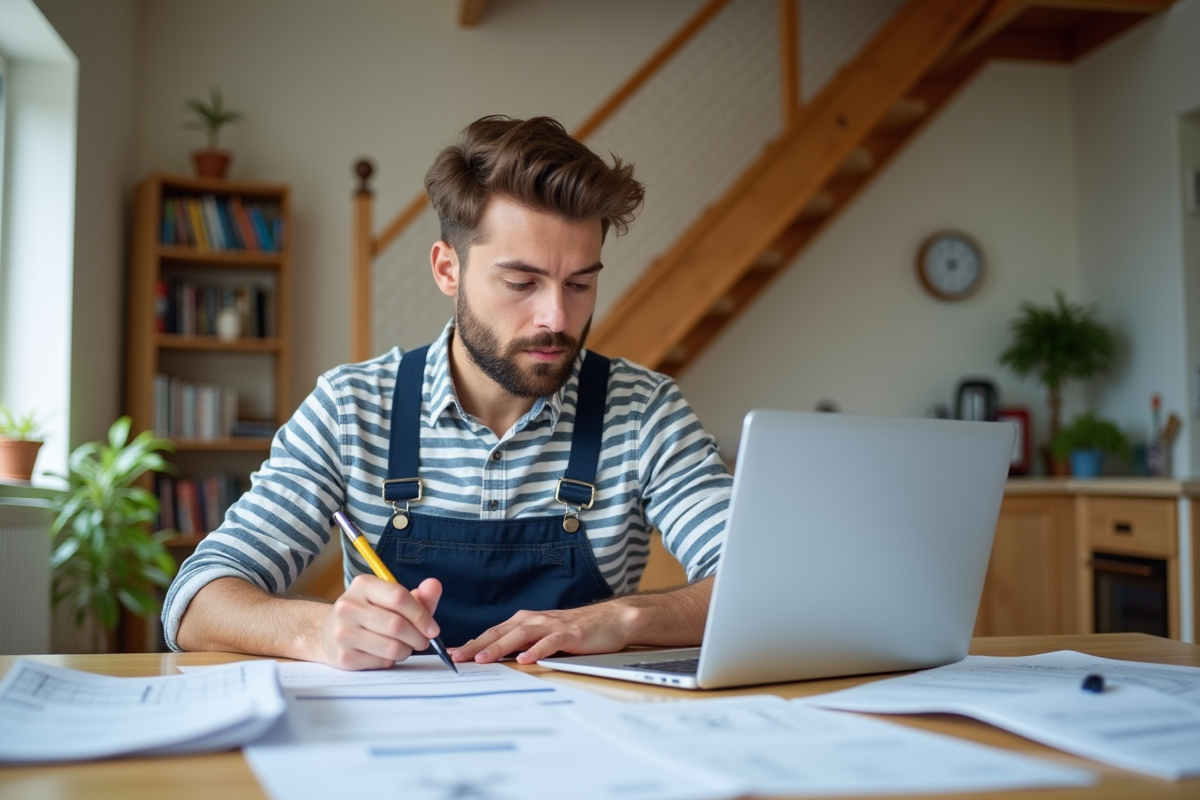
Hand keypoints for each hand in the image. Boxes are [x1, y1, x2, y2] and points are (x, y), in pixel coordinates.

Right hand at [318, 575, 442, 669]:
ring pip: (392, 647)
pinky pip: (382, 662)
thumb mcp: (390, 600)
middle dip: (418, 637)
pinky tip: (385, 653)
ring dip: (407, 650)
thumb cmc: (369, 614)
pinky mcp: (343, 657)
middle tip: (423, 641)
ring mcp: (343, 633)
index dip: (422, 615)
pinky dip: (391, 660)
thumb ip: (418, 596)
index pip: (399, 597)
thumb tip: (435, 585)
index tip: (433, 629)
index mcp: (362, 585)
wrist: (328, 634)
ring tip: (405, 647)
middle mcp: (348, 606)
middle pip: (397, 625)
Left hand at [452, 603, 639, 665]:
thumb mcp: (543, 637)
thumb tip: (495, 661)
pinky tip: (525, 660)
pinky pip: (550, 642)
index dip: (472, 644)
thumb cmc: (575, 630)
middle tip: (457, 658)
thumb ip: (522, 645)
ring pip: (521, 635)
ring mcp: (552, 626)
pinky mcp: (570, 634)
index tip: (452, 655)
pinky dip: (536, 651)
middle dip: (477, 645)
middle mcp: (534, 620)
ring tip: (483, 659)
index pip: (493, 633)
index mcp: (525, 622)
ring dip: (500, 647)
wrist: (610, 620)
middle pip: (501, 633)